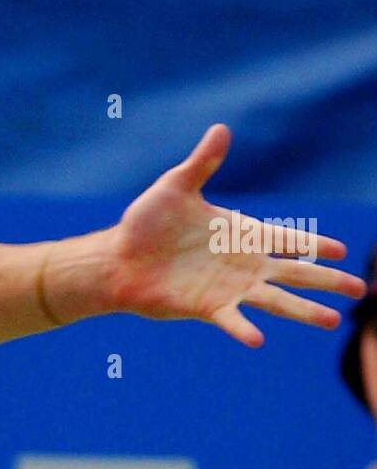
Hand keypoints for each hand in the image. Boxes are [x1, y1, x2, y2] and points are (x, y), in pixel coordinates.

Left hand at [108, 124, 367, 345]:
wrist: (117, 260)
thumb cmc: (145, 224)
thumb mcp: (176, 187)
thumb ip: (203, 163)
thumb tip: (222, 128)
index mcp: (240, 234)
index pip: (286, 239)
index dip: (314, 244)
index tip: (342, 251)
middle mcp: (241, 264)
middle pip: (293, 272)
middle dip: (327, 281)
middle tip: (360, 290)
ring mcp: (227, 288)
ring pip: (275, 300)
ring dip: (304, 311)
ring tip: (332, 321)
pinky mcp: (206, 307)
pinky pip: (231, 320)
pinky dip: (243, 329)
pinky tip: (258, 340)